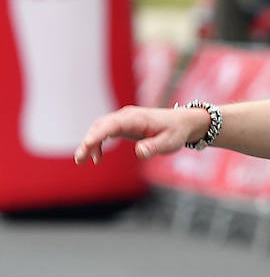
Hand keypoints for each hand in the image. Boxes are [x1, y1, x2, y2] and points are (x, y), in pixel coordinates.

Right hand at [74, 105, 207, 164]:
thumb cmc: (176, 132)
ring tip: (82, 161)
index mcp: (137, 119)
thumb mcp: (170, 143)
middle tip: (80, 158)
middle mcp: (127, 116)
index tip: (87, 143)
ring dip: (89, 143)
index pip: (112, 124)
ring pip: (100, 128)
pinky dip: (98, 143)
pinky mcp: (124, 125)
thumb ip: (154, 147)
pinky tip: (97, 158)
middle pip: (100, 125)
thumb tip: (140, 152)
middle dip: (88, 141)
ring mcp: (124, 119)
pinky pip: (105, 132)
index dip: (98, 133)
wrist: (182, 122)